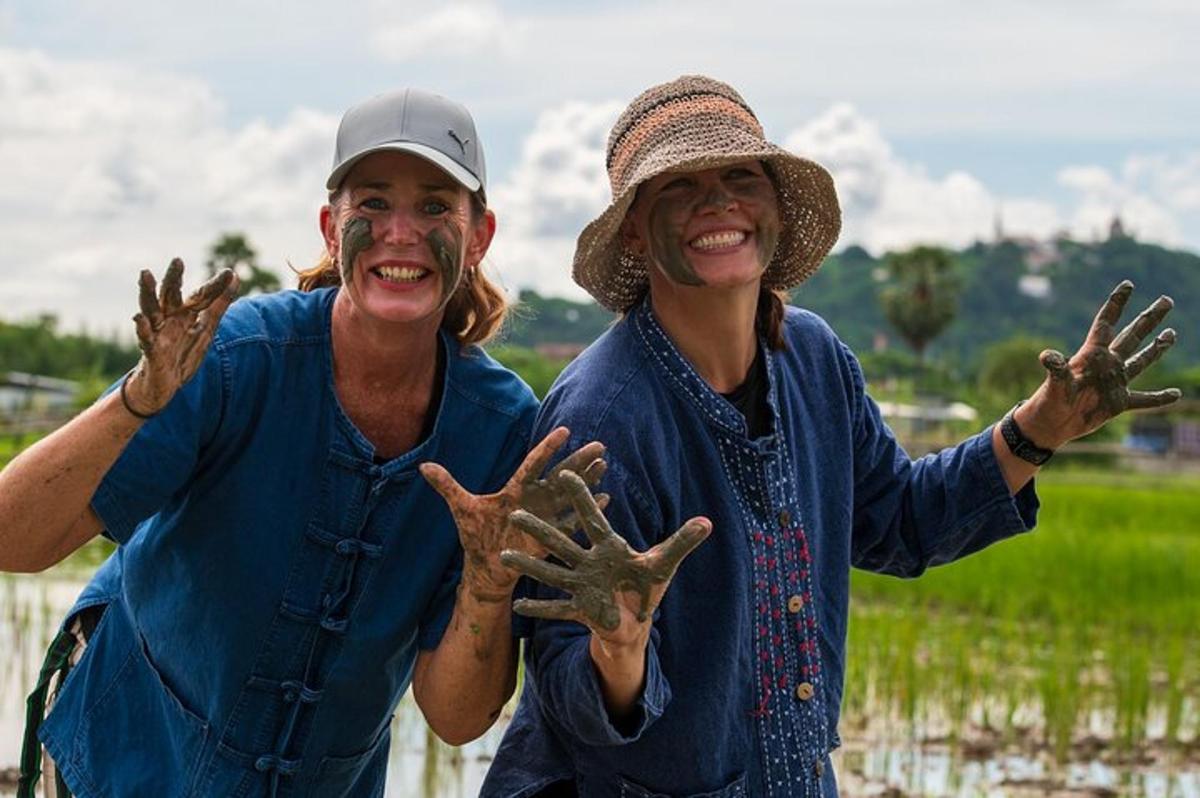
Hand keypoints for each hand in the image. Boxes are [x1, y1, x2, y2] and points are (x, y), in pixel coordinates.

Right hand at [123, 260, 238, 415]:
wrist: (163, 385)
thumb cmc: (182, 352)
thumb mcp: (206, 327)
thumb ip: (219, 303)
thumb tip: (235, 275)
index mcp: (185, 313)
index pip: (201, 296)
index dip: (215, 286)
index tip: (230, 273)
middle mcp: (169, 318)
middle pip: (170, 295)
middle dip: (173, 278)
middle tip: (177, 260)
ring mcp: (158, 333)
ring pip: (150, 309)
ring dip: (147, 292)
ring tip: (144, 274)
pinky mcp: (151, 352)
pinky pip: (145, 338)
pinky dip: (142, 328)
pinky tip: (138, 318)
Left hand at [420, 427, 606, 602]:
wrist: (485, 566)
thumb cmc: (476, 535)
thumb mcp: (461, 508)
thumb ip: (447, 486)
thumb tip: (424, 465)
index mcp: (516, 489)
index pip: (534, 464)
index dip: (549, 448)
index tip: (565, 430)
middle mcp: (535, 499)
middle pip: (561, 475)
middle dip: (579, 460)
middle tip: (600, 445)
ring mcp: (546, 517)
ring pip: (571, 495)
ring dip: (588, 481)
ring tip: (604, 466)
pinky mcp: (551, 535)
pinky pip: (573, 522)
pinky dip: (588, 510)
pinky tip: (605, 499)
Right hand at [502, 471, 710, 646]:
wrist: (635, 622)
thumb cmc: (645, 587)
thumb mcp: (664, 563)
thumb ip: (682, 542)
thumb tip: (708, 521)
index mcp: (608, 547)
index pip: (592, 519)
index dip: (580, 497)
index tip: (565, 473)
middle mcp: (588, 563)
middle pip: (561, 543)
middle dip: (540, 530)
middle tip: (515, 512)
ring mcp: (581, 586)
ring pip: (551, 574)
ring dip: (529, 566)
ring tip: (505, 555)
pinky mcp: (579, 610)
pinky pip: (555, 610)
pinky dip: (537, 610)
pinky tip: (515, 609)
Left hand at [1020, 280, 1179, 447]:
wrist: (1050, 424)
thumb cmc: (1048, 401)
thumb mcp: (1054, 384)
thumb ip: (1056, 369)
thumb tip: (1048, 355)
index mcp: (1091, 355)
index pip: (1106, 323)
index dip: (1117, 303)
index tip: (1128, 284)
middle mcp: (1107, 364)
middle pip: (1132, 335)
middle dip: (1149, 318)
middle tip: (1167, 300)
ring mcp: (1115, 382)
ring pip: (1141, 361)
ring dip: (1157, 348)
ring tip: (1171, 334)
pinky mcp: (1118, 403)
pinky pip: (1144, 399)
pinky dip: (1159, 398)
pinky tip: (1175, 394)